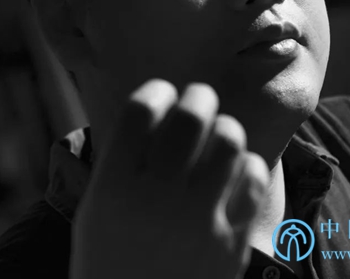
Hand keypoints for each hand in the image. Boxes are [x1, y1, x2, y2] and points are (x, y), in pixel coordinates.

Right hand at [69, 79, 270, 278]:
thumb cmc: (112, 259)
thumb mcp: (96, 210)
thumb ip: (121, 160)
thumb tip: (158, 108)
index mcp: (113, 188)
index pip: (140, 110)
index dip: (156, 90)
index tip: (162, 93)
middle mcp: (156, 199)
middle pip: (190, 117)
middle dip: (199, 97)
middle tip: (199, 100)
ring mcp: (197, 221)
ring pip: (229, 140)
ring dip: (225, 128)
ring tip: (219, 136)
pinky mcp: (231, 242)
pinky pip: (253, 179)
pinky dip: (247, 165)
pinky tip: (235, 171)